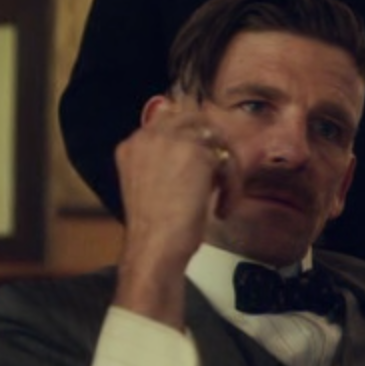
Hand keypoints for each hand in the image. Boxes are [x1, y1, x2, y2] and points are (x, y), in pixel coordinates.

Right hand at [115, 94, 229, 269]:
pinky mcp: (197, 153)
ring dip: (227, 171)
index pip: (170, 120)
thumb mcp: (152, 186)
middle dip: (216, 147)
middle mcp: (148, 136)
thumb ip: (167, 162)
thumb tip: (202, 150)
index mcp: (132, 144)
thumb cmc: (155, 228)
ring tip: (223, 199)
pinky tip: (222, 209)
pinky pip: (227, 161)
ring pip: (217, 141)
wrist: (154, 245)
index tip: (208, 160)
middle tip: (223, 174)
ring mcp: (172, 141)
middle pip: (197, 121)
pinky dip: (232, 187)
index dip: (195, 138)